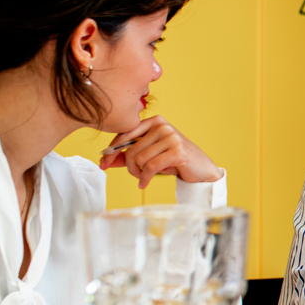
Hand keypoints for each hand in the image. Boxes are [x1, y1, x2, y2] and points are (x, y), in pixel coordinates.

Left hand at [100, 115, 220, 188]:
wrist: (200, 168)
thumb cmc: (175, 160)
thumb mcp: (150, 155)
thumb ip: (129, 155)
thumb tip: (106, 161)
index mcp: (154, 121)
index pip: (125, 134)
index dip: (112, 150)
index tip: (103, 163)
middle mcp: (162, 126)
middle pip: (131, 148)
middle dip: (129, 166)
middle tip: (135, 175)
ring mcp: (171, 137)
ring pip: (140, 158)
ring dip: (138, 173)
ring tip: (144, 177)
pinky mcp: (177, 151)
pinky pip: (150, 167)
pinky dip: (145, 178)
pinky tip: (144, 183)